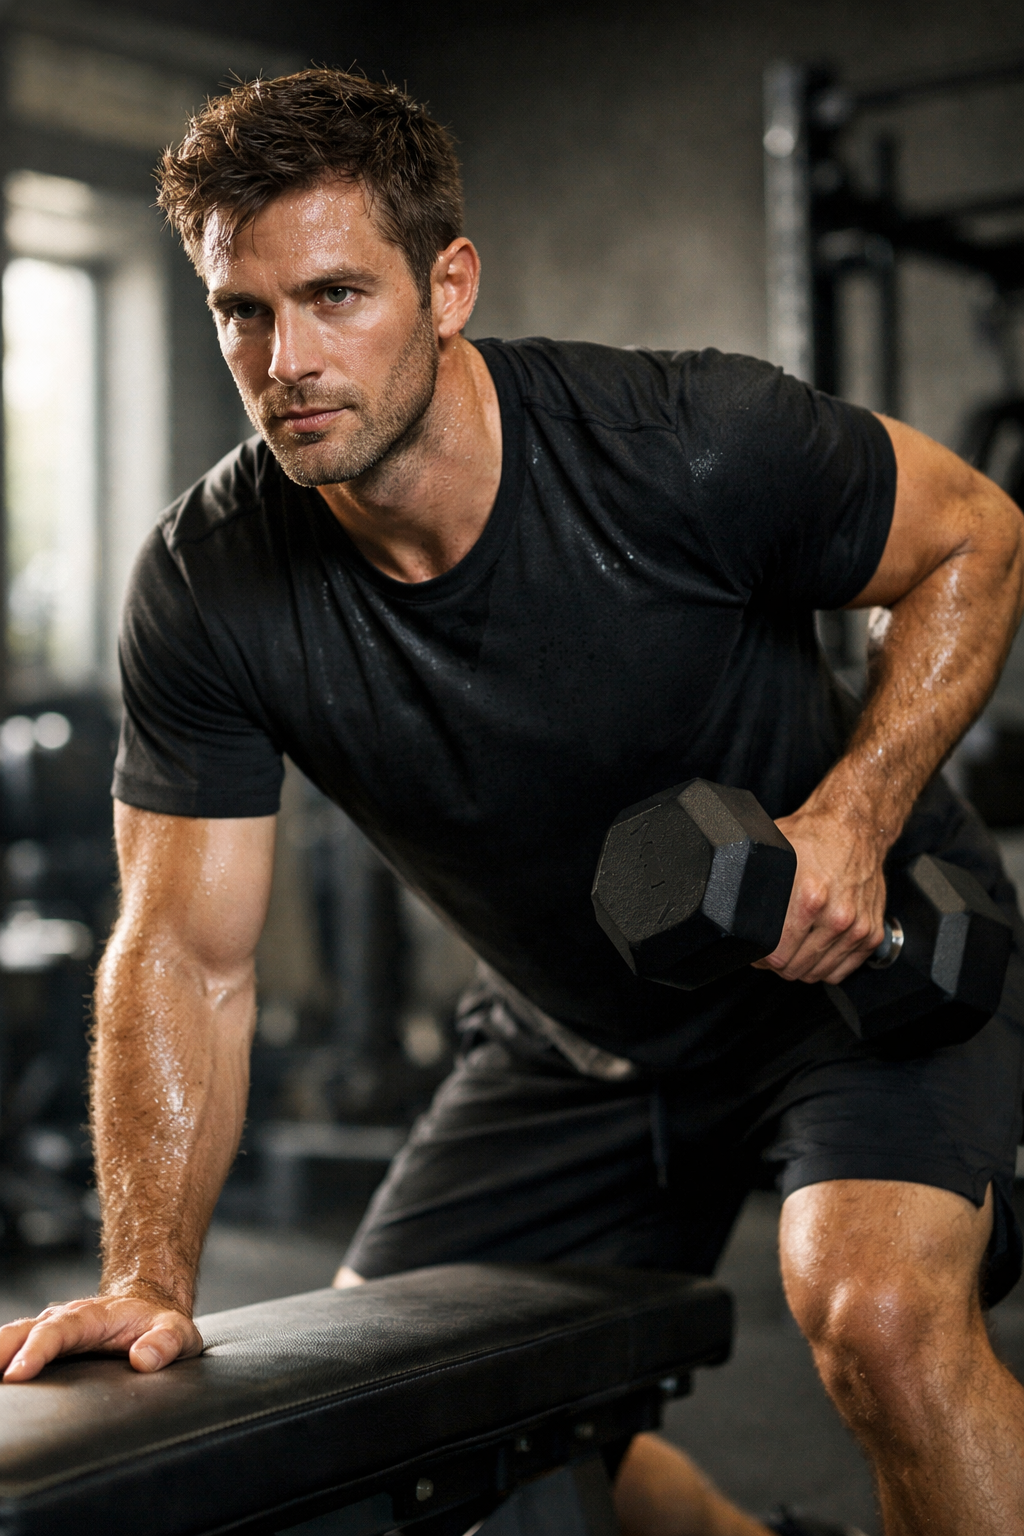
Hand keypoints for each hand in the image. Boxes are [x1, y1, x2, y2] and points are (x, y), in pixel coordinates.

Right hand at [0, 1291, 202, 1382]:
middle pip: (25, 1330)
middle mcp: (66, 1320)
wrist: (149, 1305)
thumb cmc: (158, 1323)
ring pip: (14, 1336)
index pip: (60, 1329)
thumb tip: (144, 1359)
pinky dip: (2, 1359)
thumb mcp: (177, 1332)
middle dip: (2, 1350)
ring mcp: (53, 1330)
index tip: (18, 1371)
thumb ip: (166, 1343)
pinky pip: (16, 1347)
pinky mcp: (46, 1344)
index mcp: (94, 1316)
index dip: (37, 1349)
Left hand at [751, 805, 887, 984]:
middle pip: (795, 968)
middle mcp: (836, 916)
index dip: (760, 957)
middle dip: (777, 963)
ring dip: (801, 966)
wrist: (855, 827)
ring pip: (817, 974)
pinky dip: (825, 967)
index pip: (777, 954)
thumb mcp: (775, 852)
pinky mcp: (871, 933)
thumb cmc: (815, 836)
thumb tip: (729, 893)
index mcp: (810, 897)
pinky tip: (814, 949)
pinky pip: (841, 971)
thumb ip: (754, 879)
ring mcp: (857, 928)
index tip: (756, 950)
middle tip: (771, 948)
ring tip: (792, 947)